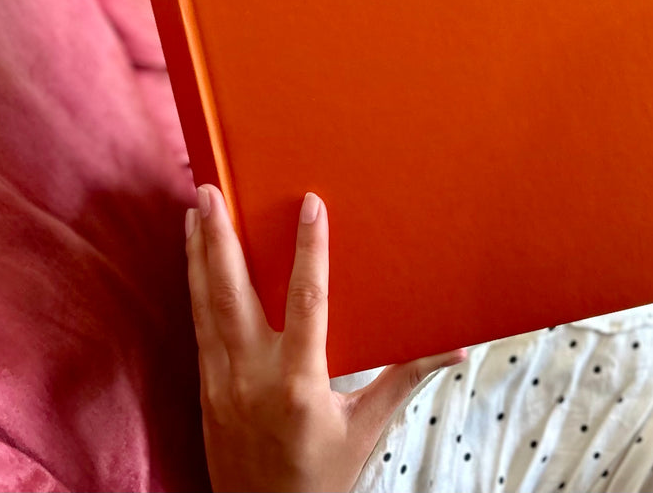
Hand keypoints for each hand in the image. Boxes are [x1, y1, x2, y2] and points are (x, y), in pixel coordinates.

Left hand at [185, 185, 466, 492]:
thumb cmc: (320, 479)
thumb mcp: (367, 430)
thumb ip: (405, 379)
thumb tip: (458, 349)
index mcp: (299, 382)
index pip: (307, 301)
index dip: (310, 248)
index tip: (310, 203)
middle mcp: (251, 376)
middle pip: (231, 294)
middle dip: (220, 239)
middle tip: (210, 189)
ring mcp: (220, 383)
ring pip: (204, 305)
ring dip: (198, 254)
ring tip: (195, 209)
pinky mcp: (205, 390)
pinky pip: (197, 327)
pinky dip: (194, 287)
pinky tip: (195, 261)